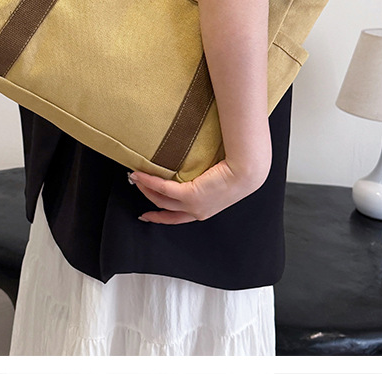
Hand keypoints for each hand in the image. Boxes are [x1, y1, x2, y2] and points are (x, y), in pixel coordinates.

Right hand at [129, 158, 268, 223]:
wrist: (247, 170)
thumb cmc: (240, 169)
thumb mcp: (222, 177)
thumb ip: (207, 176)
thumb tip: (199, 165)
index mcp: (207, 209)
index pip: (179, 217)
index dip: (162, 217)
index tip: (148, 214)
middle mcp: (199, 211)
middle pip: (166, 209)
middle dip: (149, 201)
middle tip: (137, 187)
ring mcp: (193, 205)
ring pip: (161, 200)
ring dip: (145, 189)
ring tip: (135, 177)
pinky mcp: (189, 195)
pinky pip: (162, 188)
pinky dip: (148, 181)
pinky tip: (139, 174)